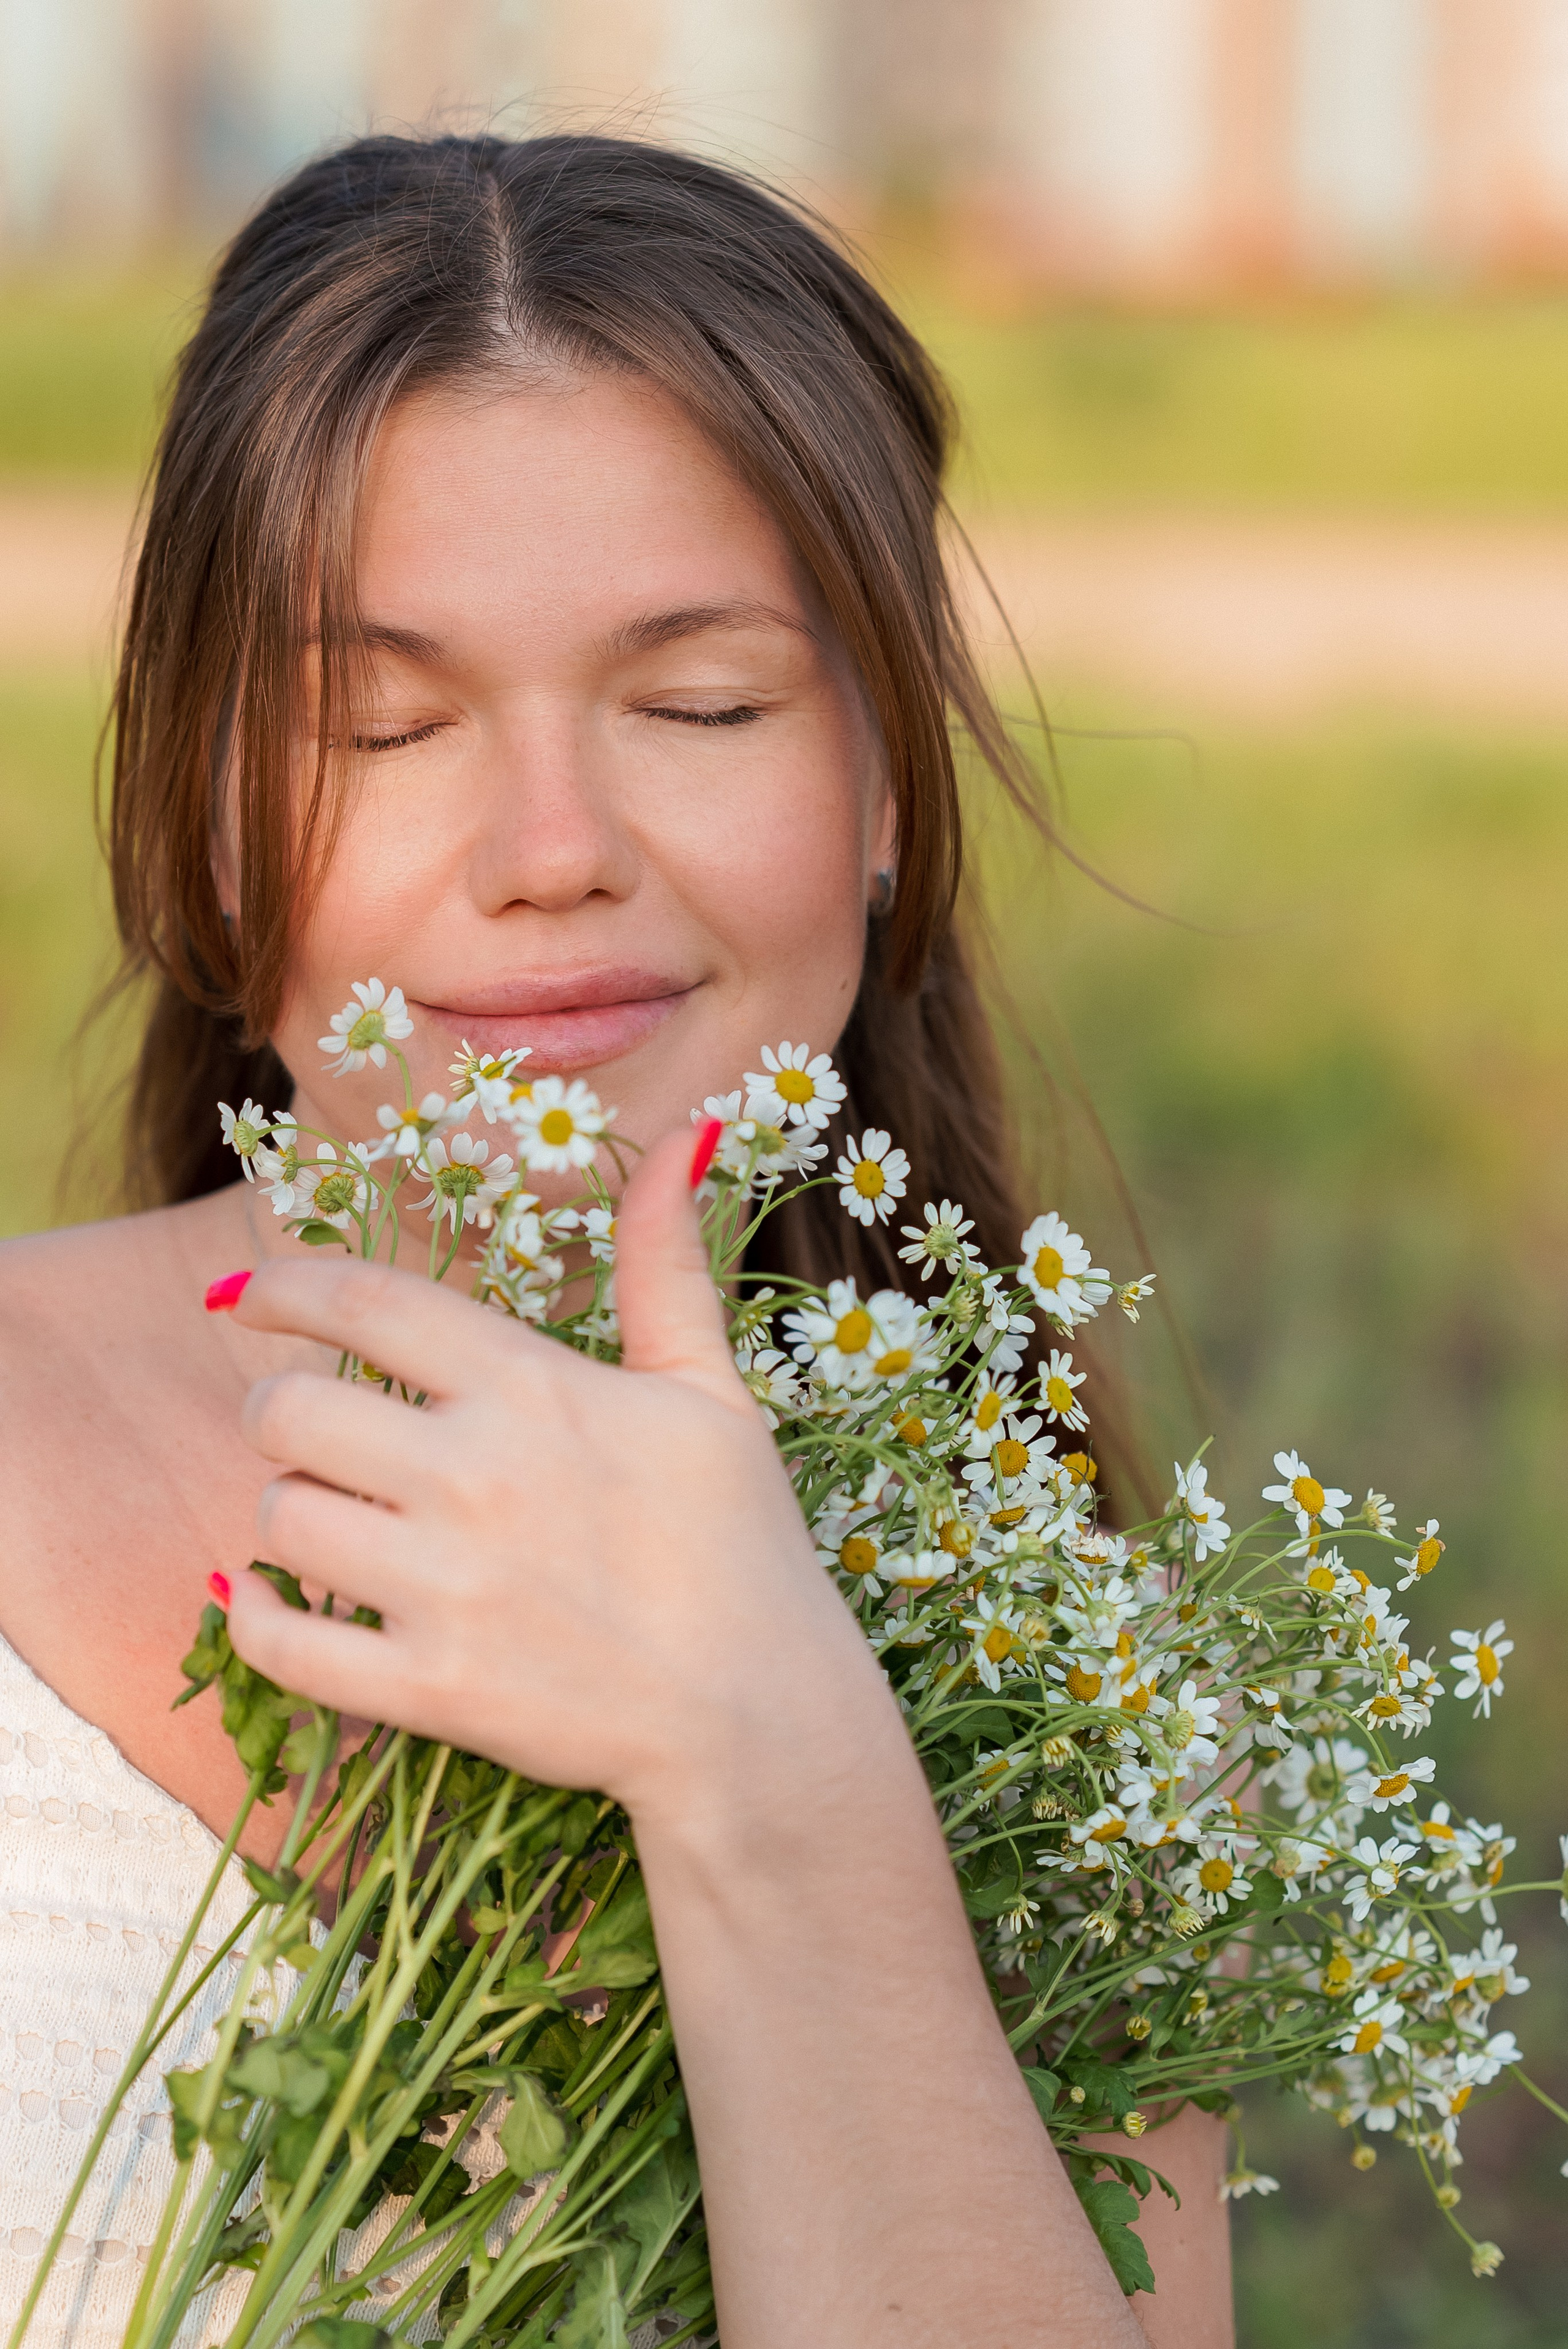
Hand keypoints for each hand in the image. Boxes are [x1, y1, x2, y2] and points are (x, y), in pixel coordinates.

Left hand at [223, 1128, 884, 1824]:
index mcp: (532, 1389)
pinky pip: (280, 1642)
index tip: (248, 1296)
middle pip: (288, 1410)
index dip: (283, 1286)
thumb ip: (666, 1263)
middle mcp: (476, 1475)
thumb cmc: (739, 1543)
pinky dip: (259, 1622)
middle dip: (280, 1413)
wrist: (760, 1714)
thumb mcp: (710, 1388)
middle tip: (313, 1436)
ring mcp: (448, 1586)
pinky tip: (284, 1607)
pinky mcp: (430, 1688)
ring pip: (277, 1519)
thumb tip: (685, 1137)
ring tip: (333, 1527)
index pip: (365, 1302)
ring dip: (286, 1517)